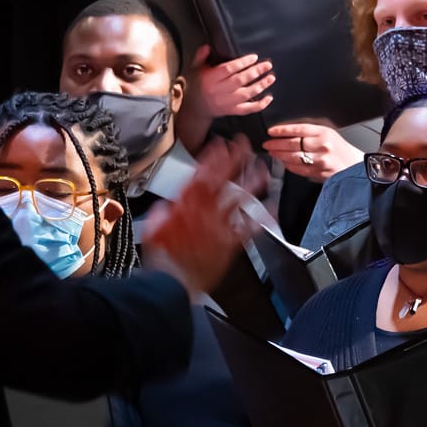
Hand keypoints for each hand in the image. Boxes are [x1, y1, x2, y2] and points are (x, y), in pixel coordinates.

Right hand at [142, 135, 259, 296]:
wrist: (173, 281)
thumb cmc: (163, 259)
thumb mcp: (154, 230)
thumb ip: (161, 215)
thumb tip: (165, 207)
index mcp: (185, 206)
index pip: (201, 175)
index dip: (213, 158)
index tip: (221, 144)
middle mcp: (204, 213)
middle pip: (222, 181)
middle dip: (234, 161)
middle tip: (244, 145)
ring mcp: (219, 227)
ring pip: (238, 199)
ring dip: (251, 183)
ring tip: (262, 169)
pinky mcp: (229, 243)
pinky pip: (248, 228)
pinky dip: (261, 219)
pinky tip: (272, 208)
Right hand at [193, 45, 274, 117]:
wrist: (195, 108)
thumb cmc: (197, 85)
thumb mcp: (195, 69)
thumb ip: (200, 57)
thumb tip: (207, 47)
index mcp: (209, 79)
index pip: (228, 70)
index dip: (242, 63)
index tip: (254, 57)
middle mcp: (218, 92)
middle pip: (239, 81)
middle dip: (255, 72)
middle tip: (267, 65)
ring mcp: (226, 103)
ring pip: (246, 95)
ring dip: (260, 86)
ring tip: (270, 77)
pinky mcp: (231, 111)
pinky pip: (247, 109)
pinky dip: (260, 105)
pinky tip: (269, 98)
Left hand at [262, 122, 363, 181]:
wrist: (356, 166)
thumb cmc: (340, 150)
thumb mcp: (328, 134)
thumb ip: (310, 133)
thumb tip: (288, 134)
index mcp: (324, 133)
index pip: (298, 130)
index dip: (282, 130)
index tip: (271, 131)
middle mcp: (322, 146)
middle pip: (293, 144)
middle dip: (276, 144)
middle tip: (267, 144)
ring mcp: (320, 160)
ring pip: (294, 157)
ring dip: (280, 155)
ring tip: (272, 152)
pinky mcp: (319, 173)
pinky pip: (299, 169)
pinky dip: (289, 166)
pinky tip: (284, 162)